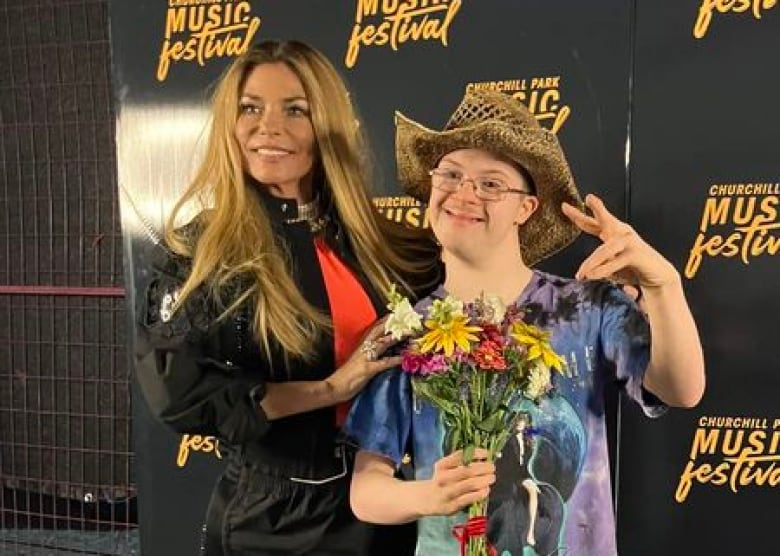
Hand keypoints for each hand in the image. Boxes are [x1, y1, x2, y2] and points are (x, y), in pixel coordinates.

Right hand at [325, 319, 401, 402]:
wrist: (334, 387)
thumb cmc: (345, 377)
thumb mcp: (357, 363)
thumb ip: (366, 357)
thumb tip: (378, 355)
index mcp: (360, 347)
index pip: (372, 331)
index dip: (382, 322)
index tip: (392, 315)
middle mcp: (363, 350)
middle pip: (377, 332)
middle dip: (390, 324)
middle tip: (402, 317)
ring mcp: (365, 358)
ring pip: (382, 344)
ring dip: (395, 338)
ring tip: (408, 333)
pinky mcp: (368, 369)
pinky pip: (383, 363)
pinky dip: (394, 360)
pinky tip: (402, 359)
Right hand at [422, 448, 494, 515]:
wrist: (428, 499)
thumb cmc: (443, 480)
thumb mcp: (446, 468)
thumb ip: (461, 462)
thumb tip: (485, 457)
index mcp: (441, 466)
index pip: (460, 456)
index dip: (476, 453)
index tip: (487, 453)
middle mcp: (442, 478)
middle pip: (466, 471)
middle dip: (483, 468)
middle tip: (492, 467)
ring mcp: (447, 492)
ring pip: (469, 485)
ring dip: (484, 480)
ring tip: (492, 477)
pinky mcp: (452, 505)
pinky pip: (469, 498)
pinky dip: (480, 493)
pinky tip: (486, 490)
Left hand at [561, 193, 678, 288]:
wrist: (659, 278)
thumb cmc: (633, 269)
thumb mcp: (611, 266)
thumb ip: (598, 265)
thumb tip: (585, 274)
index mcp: (613, 234)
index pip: (593, 224)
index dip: (578, 216)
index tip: (564, 206)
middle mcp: (621, 233)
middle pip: (607, 220)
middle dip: (598, 209)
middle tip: (589, 199)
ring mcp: (630, 242)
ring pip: (605, 250)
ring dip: (591, 263)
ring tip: (581, 275)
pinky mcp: (636, 253)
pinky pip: (616, 261)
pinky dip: (603, 270)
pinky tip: (592, 275)